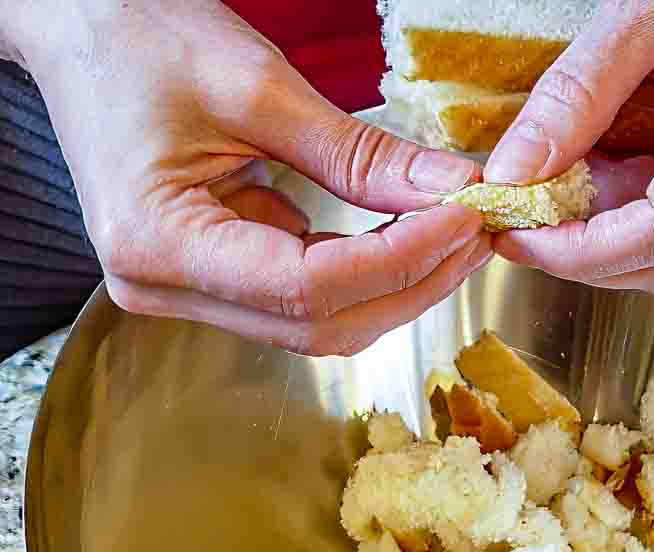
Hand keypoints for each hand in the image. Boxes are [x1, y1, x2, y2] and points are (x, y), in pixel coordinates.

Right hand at [5, 0, 491, 355]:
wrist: (77, 27)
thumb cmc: (140, 37)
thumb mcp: (257, 86)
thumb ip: (358, 154)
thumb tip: (450, 190)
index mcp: (158, 243)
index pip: (308, 287)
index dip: (400, 260)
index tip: (466, 219)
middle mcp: (164, 287)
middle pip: (321, 322)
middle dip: (413, 282)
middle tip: (479, 233)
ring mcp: (185, 290)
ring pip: (320, 322)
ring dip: (398, 285)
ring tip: (456, 235)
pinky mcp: (210, 277)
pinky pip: (304, 297)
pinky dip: (366, 272)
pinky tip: (411, 237)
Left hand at [484, 0, 653, 295]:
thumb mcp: (645, 4)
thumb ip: (579, 90)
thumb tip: (519, 169)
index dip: (586, 253)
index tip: (524, 240)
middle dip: (593, 260)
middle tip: (526, 233)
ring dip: (614, 240)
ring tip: (560, 194)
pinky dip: (639, 212)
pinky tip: (604, 173)